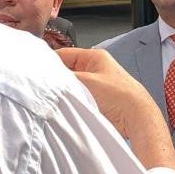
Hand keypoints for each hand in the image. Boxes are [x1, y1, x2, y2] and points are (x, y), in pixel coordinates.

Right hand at [57, 48, 174, 171]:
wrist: (138, 118)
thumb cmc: (120, 96)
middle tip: (46, 88)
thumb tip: (47, 77)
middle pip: (66, 70)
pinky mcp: (97, 99)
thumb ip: (65, 78)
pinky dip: (71, 101)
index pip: (63, 54)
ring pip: (71, 86)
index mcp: (94, 56)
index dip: (49, 63)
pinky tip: (66, 106)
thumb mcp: (87, 82)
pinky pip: (78, 97)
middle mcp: (95, 68)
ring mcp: (96, 84)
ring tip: (57, 98)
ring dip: (65, 92)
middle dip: (57, 80)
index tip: (36, 72)